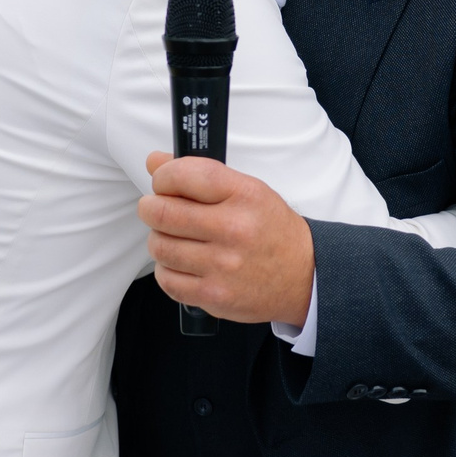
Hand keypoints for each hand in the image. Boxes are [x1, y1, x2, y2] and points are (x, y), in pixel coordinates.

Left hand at [137, 153, 314, 325]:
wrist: (304, 276)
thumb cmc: (272, 231)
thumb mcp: (248, 190)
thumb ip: (201, 175)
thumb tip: (155, 162)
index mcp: (244, 195)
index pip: (183, 175)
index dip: (162, 177)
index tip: (163, 182)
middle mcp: (234, 229)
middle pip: (163, 213)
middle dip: (151, 208)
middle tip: (157, 209)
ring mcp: (223, 265)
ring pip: (160, 246)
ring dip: (159, 239)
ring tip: (175, 238)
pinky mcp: (214, 295)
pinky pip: (166, 279)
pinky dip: (167, 270)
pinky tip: (182, 264)